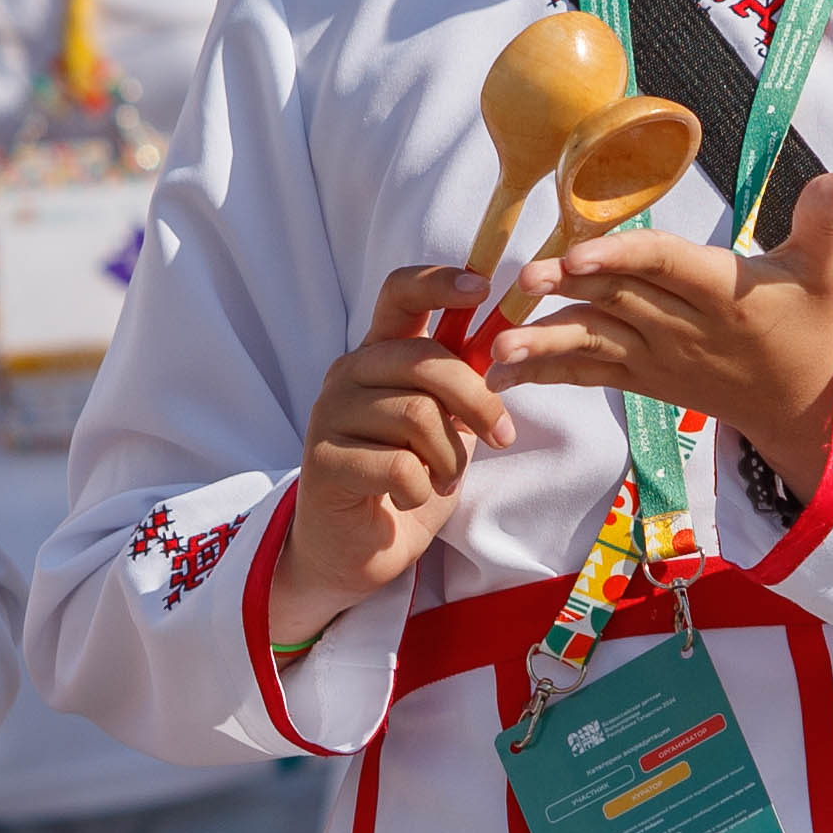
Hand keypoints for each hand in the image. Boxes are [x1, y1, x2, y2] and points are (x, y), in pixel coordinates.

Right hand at [278, 263, 514, 643]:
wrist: (358, 548)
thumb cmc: (407, 478)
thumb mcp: (445, 425)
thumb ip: (463, 385)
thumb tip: (510, 345)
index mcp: (379, 353)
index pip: (399, 294)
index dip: (439, 284)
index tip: (483, 288)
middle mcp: (348, 372)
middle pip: (425, 360)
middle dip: (477, 399)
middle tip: (502, 435)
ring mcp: (329, 414)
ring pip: (417, 414)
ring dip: (449, 455)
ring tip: (442, 476)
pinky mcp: (323, 461)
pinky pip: (398, 465)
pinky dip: (421, 488)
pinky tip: (410, 497)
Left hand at [488, 172, 832, 496]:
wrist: (805, 403)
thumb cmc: (814, 323)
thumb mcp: (830, 268)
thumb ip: (825, 217)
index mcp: (723, 291)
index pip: (664, 266)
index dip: (619, 259)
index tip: (578, 254)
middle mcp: (686, 327)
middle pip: (619, 301)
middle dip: (568, 289)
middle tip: (521, 278)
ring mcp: (662, 358)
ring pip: (597, 344)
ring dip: (546, 342)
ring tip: (499, 347)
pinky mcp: (646, 379)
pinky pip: (593, 374)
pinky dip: (549, 371)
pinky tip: (504, 370)